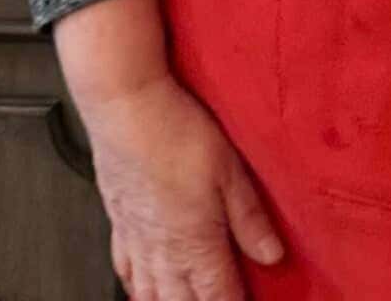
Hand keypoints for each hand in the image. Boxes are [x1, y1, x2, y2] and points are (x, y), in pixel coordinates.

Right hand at [88, 70, 283, 300]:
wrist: (125, 109)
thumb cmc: (176, 133)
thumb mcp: (229, 170)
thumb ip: (250, 218)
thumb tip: (272, 254)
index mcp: (196, 245)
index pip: (220, 297)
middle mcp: (164, 252)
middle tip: (216, 300)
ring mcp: (137, 240)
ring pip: (150, 295)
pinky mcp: (118, 223)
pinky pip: (124, 272)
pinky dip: (135, 288)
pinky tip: (139, 288)